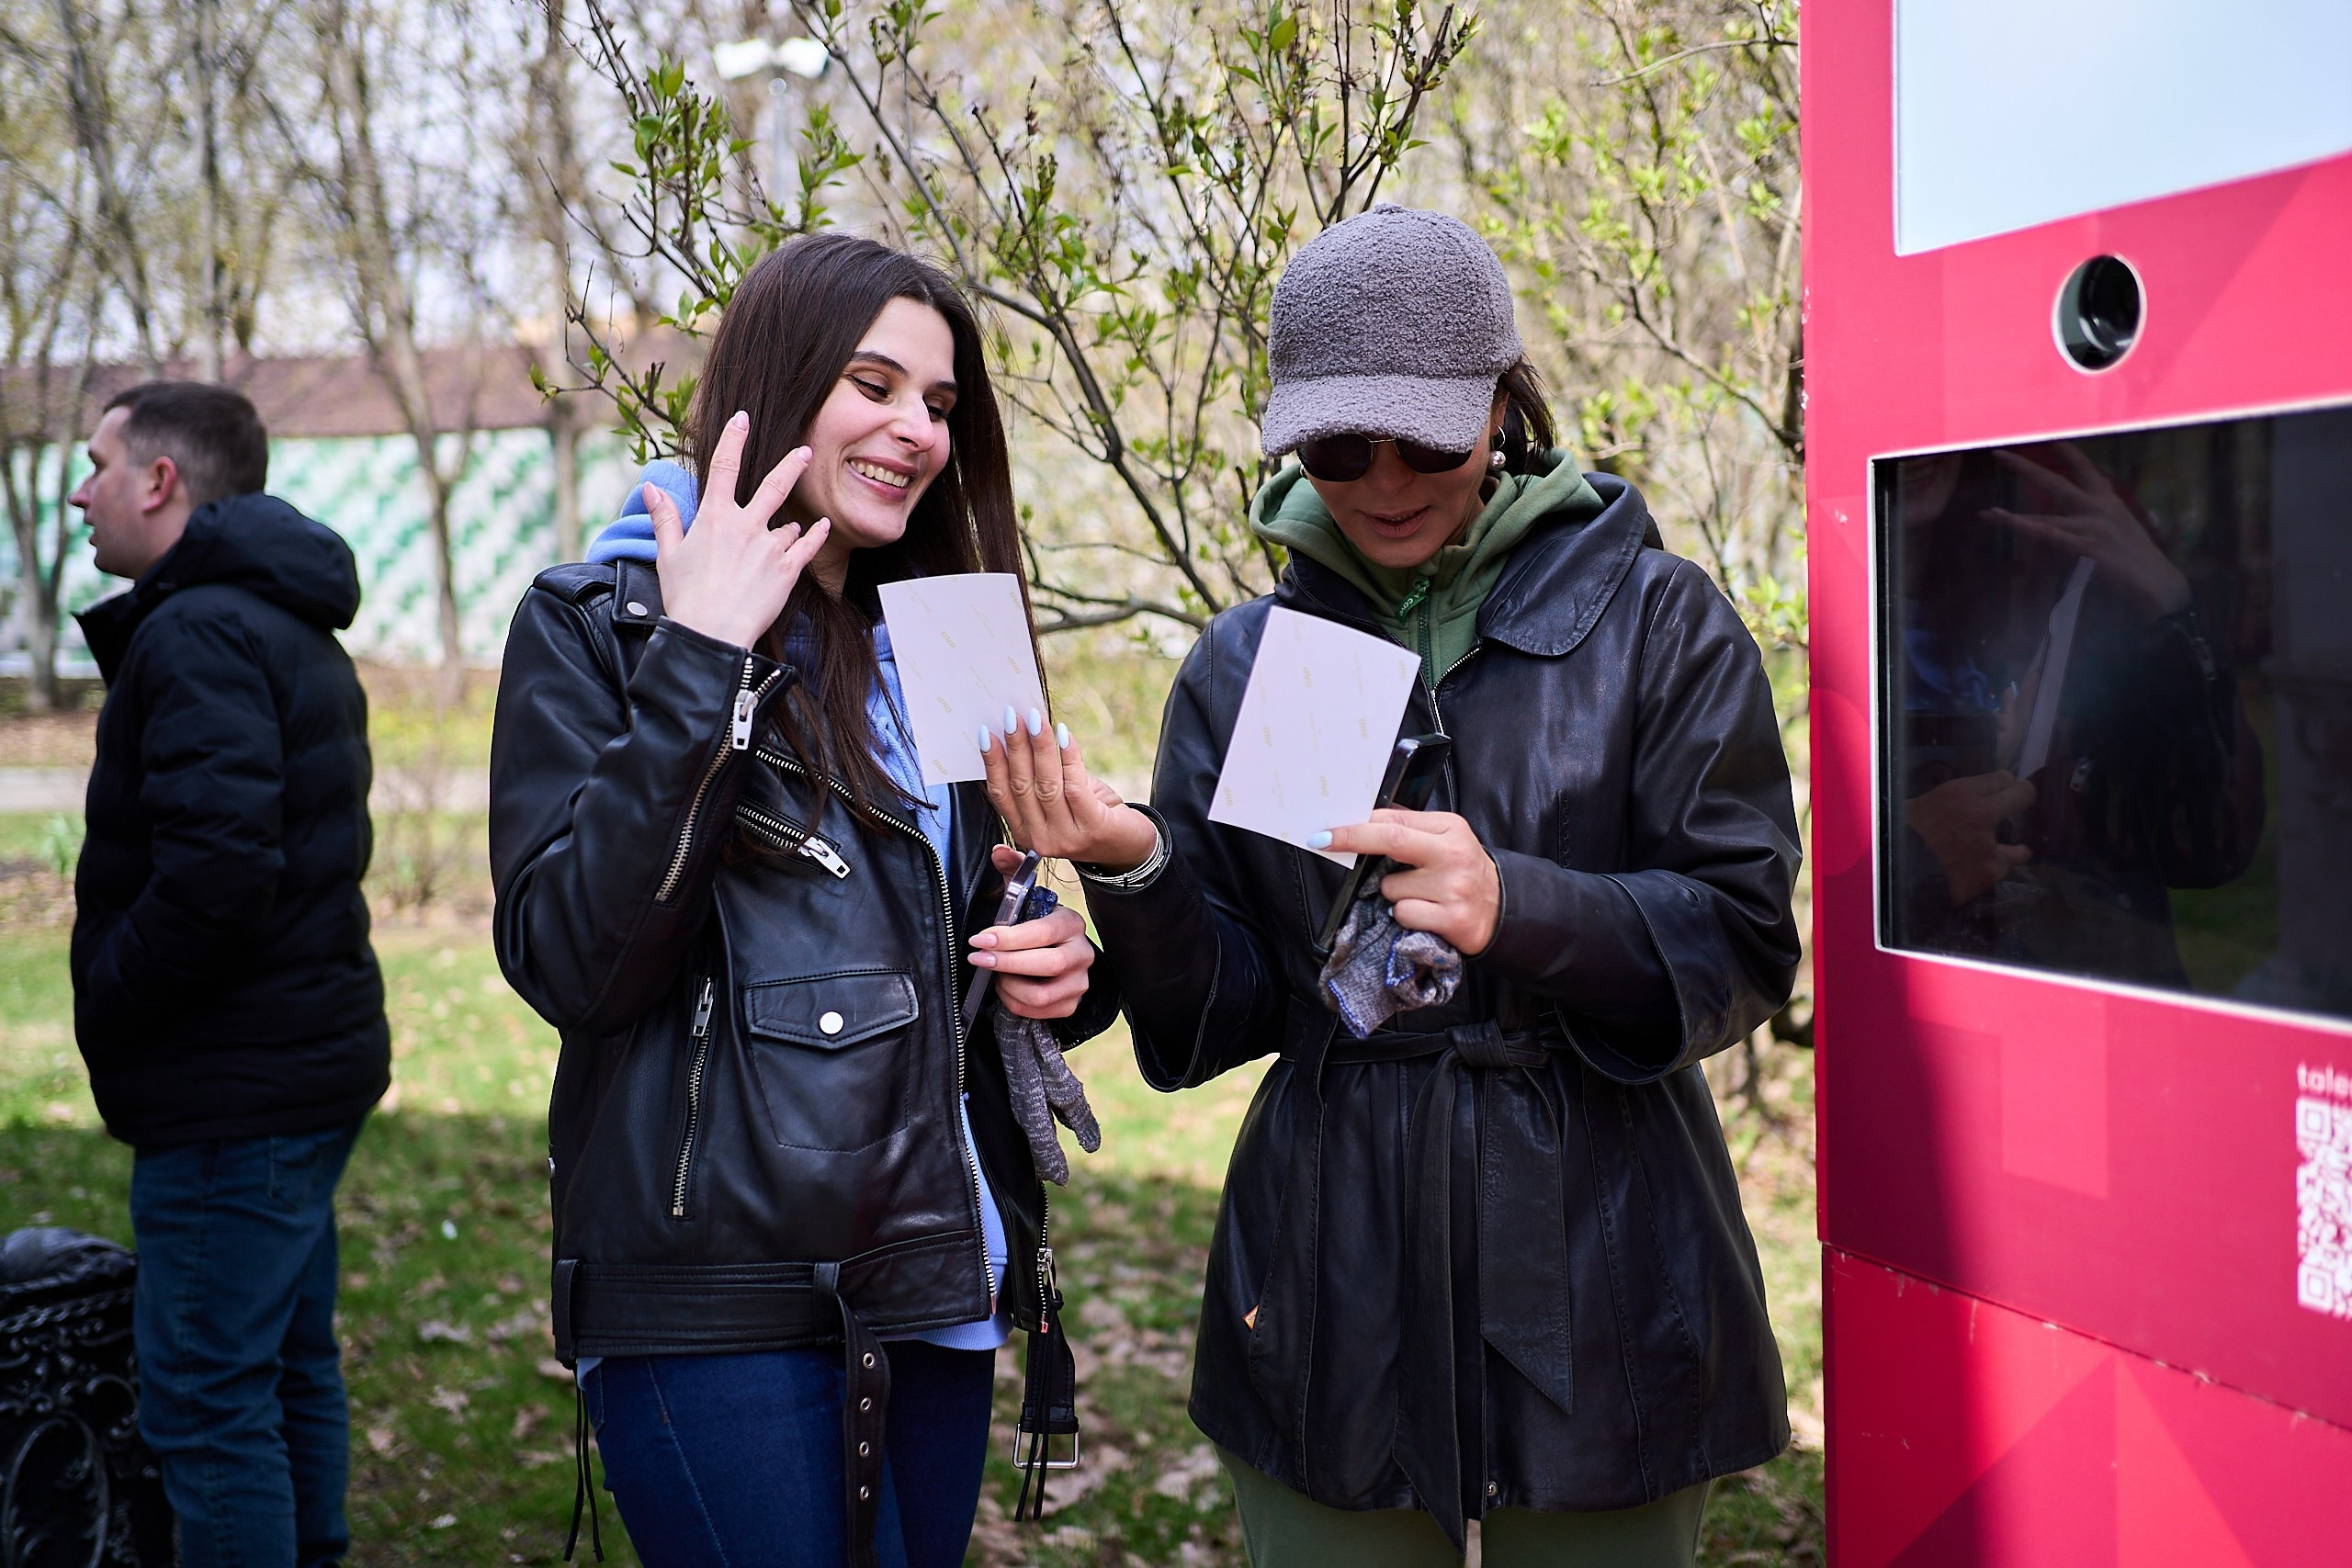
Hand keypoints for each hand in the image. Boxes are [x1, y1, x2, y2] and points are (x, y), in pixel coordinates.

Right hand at [652, 410, 832, 648]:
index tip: (743, 418)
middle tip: (804, 451)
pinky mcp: (788, 570)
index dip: (734, 438)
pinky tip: (823, 527)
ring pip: (787, 525)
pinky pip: (807, 546)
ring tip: (779, 538)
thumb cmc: (685, 597)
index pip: (724, 466)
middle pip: (773, 486)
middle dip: (791, 465)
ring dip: (785, 528)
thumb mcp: (668, 554)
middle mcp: (746, 525)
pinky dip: (815, 535)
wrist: (711, 634)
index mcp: (715, 517)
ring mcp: (770, 547)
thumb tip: (650, 488)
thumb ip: (665, 518)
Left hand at [969, 845, 1095, 1018]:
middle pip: (1045, 964)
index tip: (980, 939)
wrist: (1056, 958)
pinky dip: (1015, 1003)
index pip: (1042, 932)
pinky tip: (1007, 989)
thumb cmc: (1035, 927)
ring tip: (996, 975)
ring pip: (1040, 995)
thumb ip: (1012, 872)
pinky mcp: (1071, 1004)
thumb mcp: (1024, 898)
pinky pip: (1039, 1012)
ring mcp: (1079, 982)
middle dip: (1005, 963)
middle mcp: (1082, 952)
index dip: (1009, 938)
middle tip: (978, 958)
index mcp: (1070, 923)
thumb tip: (998, 851)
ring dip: (1009, 986)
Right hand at [979, 709, 1157, 870]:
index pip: (1001, 794)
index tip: (986, 733)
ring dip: (1039, 747)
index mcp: (1025, 832)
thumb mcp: (1059, 800)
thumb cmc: (1091, 814)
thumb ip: (1039, 777)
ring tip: (1035, 719)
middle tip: (1012, 716)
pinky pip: (1074, 786)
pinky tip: (1064, 734)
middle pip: (1021, 786)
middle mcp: (1041, 840)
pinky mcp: (1092, 828)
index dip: (992, 762)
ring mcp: (1066, 837)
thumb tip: (1024, 731)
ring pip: (1045, 784)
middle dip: (1015, 747)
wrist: (1130, 845)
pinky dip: (1068, 756)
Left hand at [1319, 808, 1501, 955]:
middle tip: (1323, 839)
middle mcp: (1453, 854)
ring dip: (1394, 894)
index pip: (1394, 820)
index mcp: (1450, 828)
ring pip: (1391, 887)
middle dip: (1351, 838)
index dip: (1357, 824)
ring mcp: (1453, 887)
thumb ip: (1412, 829)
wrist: (1502, 911)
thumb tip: (1365, 819)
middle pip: (1391, 840)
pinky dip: (1406, 915)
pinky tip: (1427, 913)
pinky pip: (1403, 913)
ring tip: (1421, 895)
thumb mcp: (1446, 840)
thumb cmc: (1464, 872)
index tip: (1328, 828)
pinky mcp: (1452, 918)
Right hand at [1903, 771, 2034, 905]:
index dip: (2003, 783)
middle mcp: (1982, 815)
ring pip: (2019, 849)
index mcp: (1961, 793)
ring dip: (2015, 851)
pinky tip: (1988, 874)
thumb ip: (1943, 803)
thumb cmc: (1900, 832)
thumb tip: (1951, 806)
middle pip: (2023, 796)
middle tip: (2021, 801)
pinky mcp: (1988, 873)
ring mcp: (1989, 847)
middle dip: (2023, 797)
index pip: (2002, 777)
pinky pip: (2001, 871)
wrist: (1897, 868)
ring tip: (2018, 852)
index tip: (2002, 786)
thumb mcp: (1916, 806)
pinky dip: (1994, 872)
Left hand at [1985, 444, 2189, 620]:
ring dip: (2011, 516)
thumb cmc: (2139, 559)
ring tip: (1986, 514)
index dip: (2068, 452)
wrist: (2158, 582)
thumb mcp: (2120, 528)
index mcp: (2109, 501)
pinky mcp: (2085, 546)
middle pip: (2056, 482)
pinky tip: (2003, 522)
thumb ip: (2099, 516)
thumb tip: (2078, 512)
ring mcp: (2091, 525)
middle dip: (2025, 467)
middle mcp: (2099, 507)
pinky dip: (2023, 527)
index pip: (2086, 469)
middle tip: (1998, 453)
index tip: (2051, 437)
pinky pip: (2047, 534)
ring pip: (2044, 514)